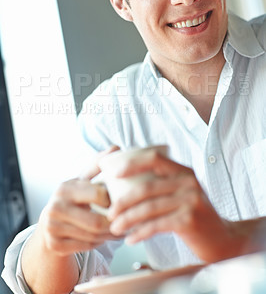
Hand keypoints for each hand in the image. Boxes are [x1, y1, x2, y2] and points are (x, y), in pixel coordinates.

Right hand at [39, 146, 120, 256]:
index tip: (123, 201)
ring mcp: (53, 228)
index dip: (114, 200)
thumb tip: (116, 148)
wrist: (49, 222)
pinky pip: (87, 247)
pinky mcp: (55, 245)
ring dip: (111, 235)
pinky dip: (100, 243)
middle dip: (115, 223)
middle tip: (128, 221)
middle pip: (96, 222)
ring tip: (123, 229)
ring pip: (93, 237)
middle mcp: (56, 208)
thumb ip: (99, 165)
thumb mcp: (83, 180)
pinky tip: (108, 236)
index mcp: (65, 188)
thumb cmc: (73, 197)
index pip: (98, 195)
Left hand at [107, 150, 244, 262]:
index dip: (132, 163)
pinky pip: (157, 225)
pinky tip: (130, 239)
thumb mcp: (184, 192)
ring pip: (149, 207)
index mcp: (184, 171)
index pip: (154, 158)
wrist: (223, 238)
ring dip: (127, 219)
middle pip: (147, 187)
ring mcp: (190, 200)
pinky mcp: (189, 219)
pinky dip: (140, 233)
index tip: (113, 173)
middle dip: (123, 201)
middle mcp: (188, 182)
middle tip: (109, 212)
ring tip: (115, 228)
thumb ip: (164, 184)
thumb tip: (127, 181)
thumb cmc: (194, 215)